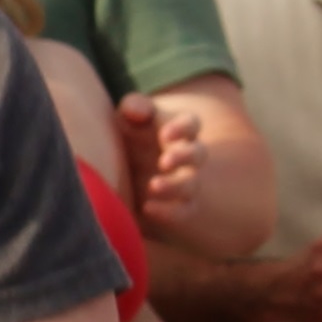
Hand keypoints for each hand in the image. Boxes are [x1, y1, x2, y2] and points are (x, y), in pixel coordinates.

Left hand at [115, 92, 205, 229]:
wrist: (125, 170)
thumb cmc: (130, 135)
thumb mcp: (129, 119)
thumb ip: (134, 108)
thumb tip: (137, 111)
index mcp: (177, 132)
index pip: (191, 125)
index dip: (182, 128)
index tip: (165, 135)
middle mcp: (185, 157)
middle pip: (197, 154)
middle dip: (184, 156)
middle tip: (164, 162)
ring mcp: (183, 182)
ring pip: (191, 185)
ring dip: (176, 186)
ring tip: (154, 186)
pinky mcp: (176, 205)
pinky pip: (182, 212)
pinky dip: (169, 212)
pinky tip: (148, 209)